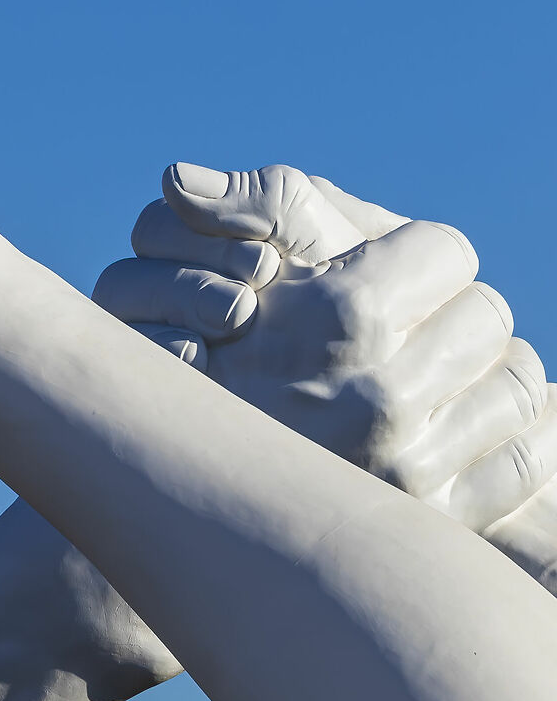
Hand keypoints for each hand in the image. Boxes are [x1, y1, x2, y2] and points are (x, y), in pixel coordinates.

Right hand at [95, 164, 556, 532]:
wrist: (186, 504)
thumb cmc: (197, 370)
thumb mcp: (216, 274)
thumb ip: (241, 207)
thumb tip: (177, 179)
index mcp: (342, 316)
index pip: (447, 250)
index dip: (413, 255)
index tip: (386, 272)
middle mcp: (384, 394)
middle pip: (489, 312)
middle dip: (450, 312)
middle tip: (407, 325)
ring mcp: (414, 465)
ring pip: (520, 383)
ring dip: (483, 374)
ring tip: (435, 376)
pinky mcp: (438, 521)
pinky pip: (528, 460)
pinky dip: (512, 440)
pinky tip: (465, 428)